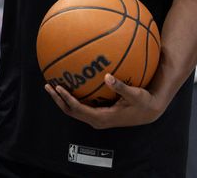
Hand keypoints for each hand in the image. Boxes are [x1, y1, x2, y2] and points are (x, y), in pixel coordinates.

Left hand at [44, 73, 166, 128]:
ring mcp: (96, 117)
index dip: (66, 99)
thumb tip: (108, 77)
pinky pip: (80, 106)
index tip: (58, 87)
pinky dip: (72, 97)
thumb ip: (121, 87)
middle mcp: (96, 120)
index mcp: (102, 117)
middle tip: (48, 85)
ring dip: (62, 99)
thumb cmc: (142, 102)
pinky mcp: (98, 113)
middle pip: (71, 111)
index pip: (78, 109)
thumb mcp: (135, 94)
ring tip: (52, 85)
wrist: (148, 112)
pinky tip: (70, 83)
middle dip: (58, 99)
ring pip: (74, 110)